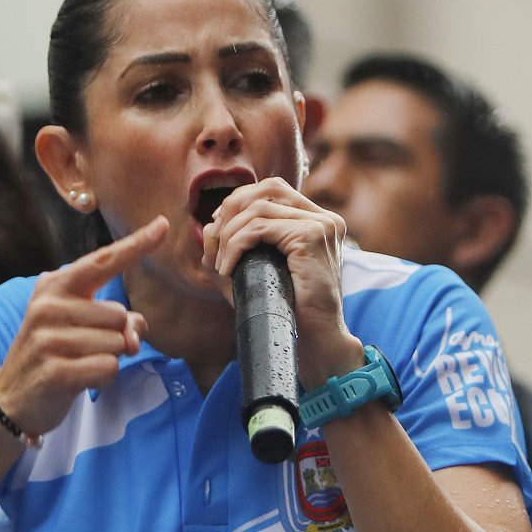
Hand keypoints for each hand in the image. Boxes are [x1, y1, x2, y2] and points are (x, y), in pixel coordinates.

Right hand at [0, 216, 168, 434]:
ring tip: (78, 364)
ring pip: (116, 344)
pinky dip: (103, 378)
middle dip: (115, 337)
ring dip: (108, 359)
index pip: (103, 261)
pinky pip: (108, 368)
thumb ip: (114, 318)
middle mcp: (49, 306)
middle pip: (119, 315)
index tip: (163, 224)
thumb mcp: (78, 326)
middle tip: (87, 349)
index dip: (136, 245)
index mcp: (55, 286)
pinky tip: (80, 380)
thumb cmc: (53, 353)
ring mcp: (49, 338)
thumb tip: (136, 332)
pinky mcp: (55, 370)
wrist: (11, 397)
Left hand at [201, 178, 363, 387]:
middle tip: (214, 241)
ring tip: (220, 263)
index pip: (274, 190)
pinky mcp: (312, 237)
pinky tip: (226, 269)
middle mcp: (324, 218)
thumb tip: (207, 229)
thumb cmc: (288, 312)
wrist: (317, 342)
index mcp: (318, 222)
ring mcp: (321, 225)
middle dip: (232, 209)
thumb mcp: (258, 273)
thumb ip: (236, 249)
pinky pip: (260, 229)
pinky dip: (235, 245)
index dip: (240, 202)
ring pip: (258, 209)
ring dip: (229, 234)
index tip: (219, 229)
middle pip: (268, 188)